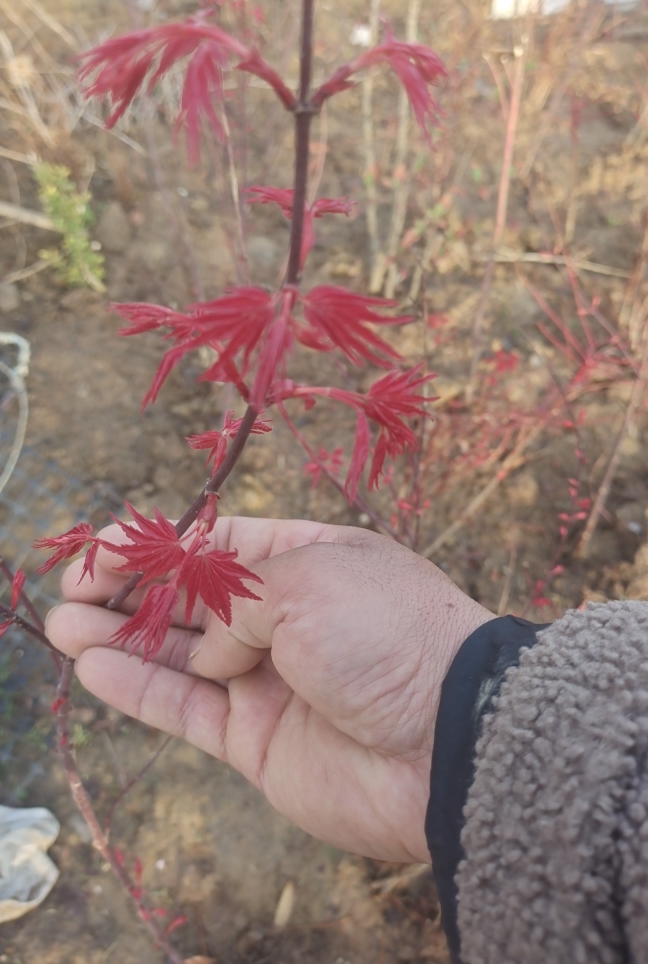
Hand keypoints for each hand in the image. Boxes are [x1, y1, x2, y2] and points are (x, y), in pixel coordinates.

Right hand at [46, 518, 492, 862]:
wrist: (446, 741)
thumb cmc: (389, 635)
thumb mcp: (308, 578)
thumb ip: (235, 600)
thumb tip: (209, 647)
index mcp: (310, 559)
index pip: (221, 544)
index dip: (161, 544)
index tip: (105, 548)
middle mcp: (288, 618)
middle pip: (191, 598)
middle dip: (131, 588)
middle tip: (74, 586)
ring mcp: (270, 679)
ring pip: (178, 654)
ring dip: (120, 637)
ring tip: (61, 624)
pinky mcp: (257, 739)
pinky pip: (186, 709)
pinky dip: (139, 688)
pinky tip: (93, 666)